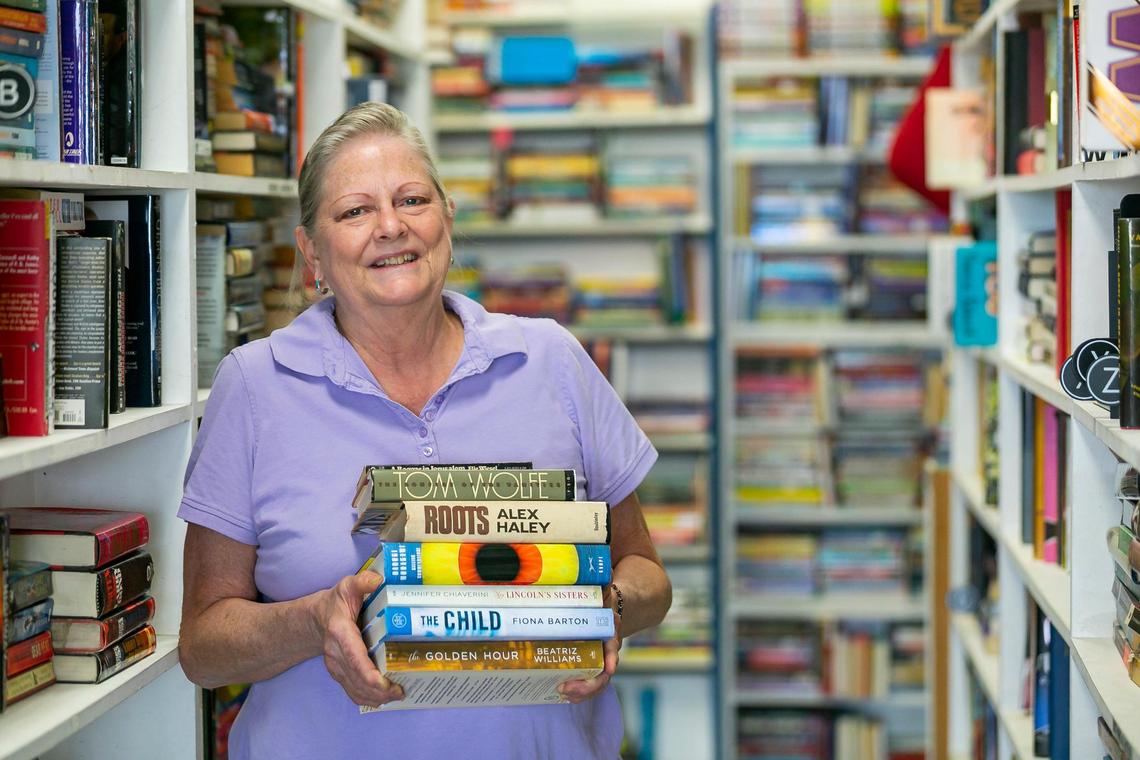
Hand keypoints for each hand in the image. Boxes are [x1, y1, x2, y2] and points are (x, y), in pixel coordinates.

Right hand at [315, 570, 403, 707]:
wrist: (317, 618)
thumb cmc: (337, 602)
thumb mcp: (348, 586)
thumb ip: (363, 582)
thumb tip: (379, 580)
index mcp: (340, 633)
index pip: (355, 659)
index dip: (369, 675)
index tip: (385, 683)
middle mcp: (335, 654)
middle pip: (357, 680)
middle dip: (379, 691)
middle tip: (401, 692)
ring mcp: (336, 666)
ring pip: (354, 690)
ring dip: (375, 698)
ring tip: (397, 696)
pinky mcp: (339, 674)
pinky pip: (352, 691)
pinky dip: (367, 699)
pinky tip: (383, 700)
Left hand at [558, 591, 621, 703]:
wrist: (611, 606)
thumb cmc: (604, 597)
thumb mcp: (604, 589)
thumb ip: (602, 584)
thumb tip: (601, 567)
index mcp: (610, 632)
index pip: (613, 649)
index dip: (610, 659)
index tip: (608, 669)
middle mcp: (607, 649)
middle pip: (604, 673)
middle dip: (588, 685)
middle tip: (566, 688)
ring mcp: (599, 659)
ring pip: (595, 681)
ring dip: (581, 691)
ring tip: (562, 693)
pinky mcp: (589, 664)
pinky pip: (586, 681)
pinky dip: (577, 690)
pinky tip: (562, 694)